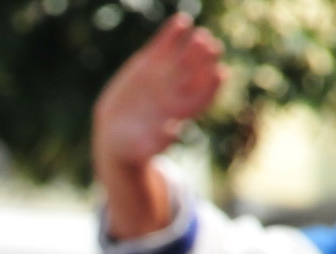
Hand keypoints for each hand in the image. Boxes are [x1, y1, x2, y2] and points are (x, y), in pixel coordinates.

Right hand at [93, 15, 224, 238]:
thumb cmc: (131, 147)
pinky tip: (181, 21)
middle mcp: (178, 91)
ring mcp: (165, 75)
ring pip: (184, 56)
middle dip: (205, 60)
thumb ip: (154, 143)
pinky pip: (164, 46)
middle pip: (197, 73)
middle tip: (210, 46)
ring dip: (193, 44)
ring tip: (197, 33)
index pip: (201, 97)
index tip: (220, 73)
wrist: (116, 132)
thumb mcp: (139, 149)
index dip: (211, 86)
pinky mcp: (150, 63)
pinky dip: (172, 34)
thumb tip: (173, 133)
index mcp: (180, 113)